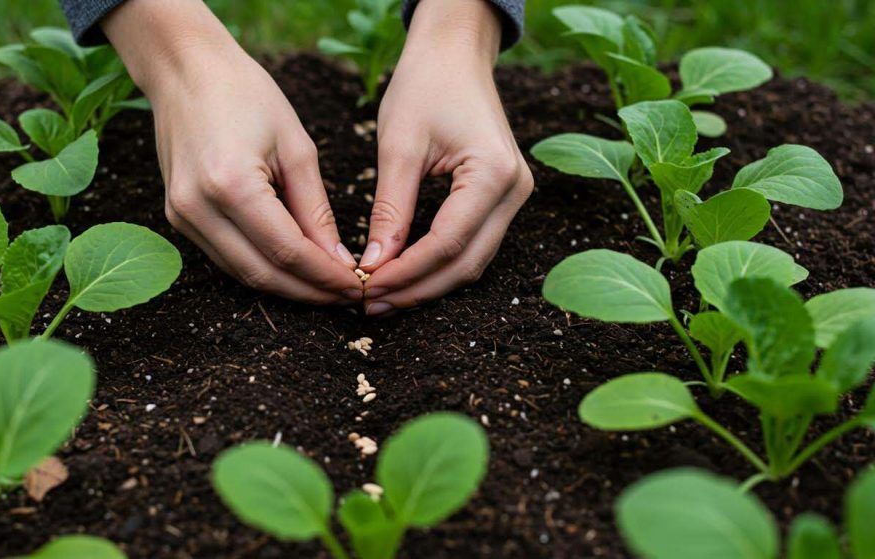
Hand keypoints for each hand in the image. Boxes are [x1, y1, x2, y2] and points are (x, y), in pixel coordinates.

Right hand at [104, 0, 361, 303]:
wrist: (185, 69)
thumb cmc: (246, 95)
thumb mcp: (296, 147)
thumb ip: (315, 210)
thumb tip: (338, 260)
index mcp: (231, 184)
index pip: (287, 252)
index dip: (325, 276)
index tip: (358, 286)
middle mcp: (198, 207)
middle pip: (262, 274)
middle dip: (309, 292)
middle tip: (347, 297)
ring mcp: (181, 215)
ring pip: (241, 274)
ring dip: (286, 287)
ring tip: (325, 288)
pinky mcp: (178, 216)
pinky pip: (225, 257)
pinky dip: (260, 268)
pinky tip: (292, 269)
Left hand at [360, 0, 533, 315]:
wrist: (454, 52)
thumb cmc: (424, 86)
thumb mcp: (399, 147)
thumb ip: (390, 210)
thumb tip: (374, 266)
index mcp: (494, 173)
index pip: (448, 243)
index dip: (406, 273)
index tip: (365, 288)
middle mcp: (515, 189)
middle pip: (466, 263)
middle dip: (417, 289)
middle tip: (370, 304)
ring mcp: (514, 195)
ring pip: (472, 260)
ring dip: (428, 283)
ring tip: (382, 296)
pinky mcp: (503, 196)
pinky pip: (473, 243)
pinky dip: (440, 263)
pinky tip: (405, 273)